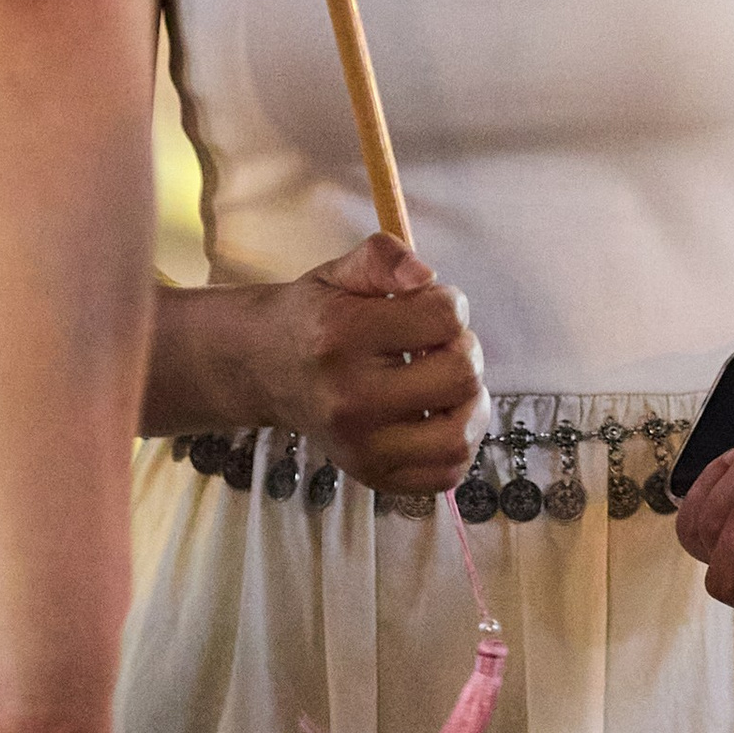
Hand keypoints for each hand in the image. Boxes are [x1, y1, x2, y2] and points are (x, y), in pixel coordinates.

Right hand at [241, 236, 487, 496]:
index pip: (445, 317)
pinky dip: (457, 445)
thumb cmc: (314, 316)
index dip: (449, 303)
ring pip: (460, 435)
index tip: (426, 308)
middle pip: (461, 375)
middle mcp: (349, 398)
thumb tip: (426, 276)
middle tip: (436, 346)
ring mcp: (361, 446)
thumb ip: (385, 257)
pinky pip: (445, 475)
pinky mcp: (372, 475)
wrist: (265, 368)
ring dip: (469, 403)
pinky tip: (439, 417)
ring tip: (444, 385)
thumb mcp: (340, 272)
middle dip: (462, 350)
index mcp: (343, 335)